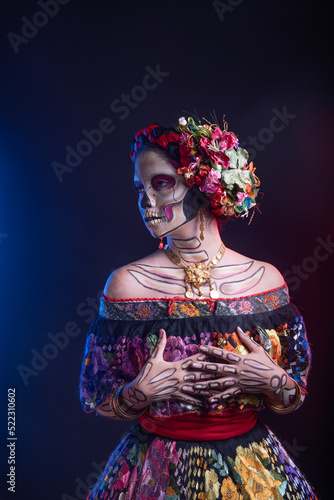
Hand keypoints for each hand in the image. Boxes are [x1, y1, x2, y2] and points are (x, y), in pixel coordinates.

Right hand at [121, 329, 216, 410]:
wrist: (141, 391)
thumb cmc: (147, 372)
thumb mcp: (153, 357)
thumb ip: (160, 344)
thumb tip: (162, 330)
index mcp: (176, 366)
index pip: (193, 360)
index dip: (203, 355)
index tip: (213, 352)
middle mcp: (180, 377)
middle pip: (199, 374)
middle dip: (212, 372)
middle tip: (224, 370)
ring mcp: (180, 387)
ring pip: (198, 388)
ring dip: (209, 387)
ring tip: (220, 387)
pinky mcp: (177, 395)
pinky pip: (190, 398)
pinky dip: (198, 400)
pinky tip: (206, 402)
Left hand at [182, 326, 296, 406]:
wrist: (275, 381)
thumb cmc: (267, 363)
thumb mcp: (258, 349)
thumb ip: (246, 339)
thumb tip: (238, 328)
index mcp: (239, 360)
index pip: (221, 354)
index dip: (210, 350)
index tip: (200, 347)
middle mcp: (236, 371)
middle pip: (216, 369)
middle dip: (202, 367)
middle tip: (190, 365)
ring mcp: (237, 382)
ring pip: (218, 384)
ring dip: (205, 384)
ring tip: (193, 385)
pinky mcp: (239, 390)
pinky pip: (227, 395)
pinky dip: (218, 398)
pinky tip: (208, 400)